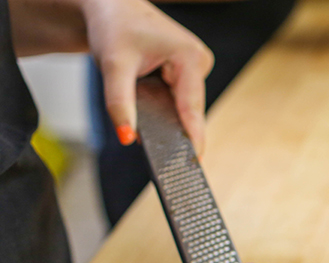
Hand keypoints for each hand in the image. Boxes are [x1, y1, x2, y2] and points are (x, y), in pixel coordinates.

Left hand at [83, 0, 212, 153]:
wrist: (109, 6)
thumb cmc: (113, 27)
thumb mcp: (113, 66)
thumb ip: (120, 103)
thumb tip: (127, 136)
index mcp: (190, 57)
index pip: (192, 107)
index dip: (193, 136)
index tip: (195, 162)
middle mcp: (199, 62)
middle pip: (189, 110)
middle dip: (172, 128)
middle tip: (161, 156)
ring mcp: (194, 67)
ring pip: (183, 106)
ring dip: (166, 116)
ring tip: (147, 123)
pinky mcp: (186, 72)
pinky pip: (179, 99)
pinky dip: (165, 108)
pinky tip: (152, 108)